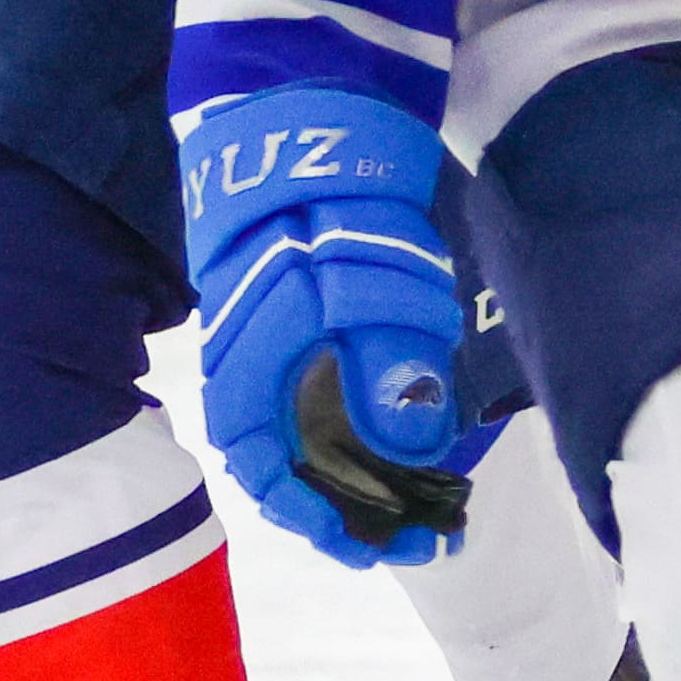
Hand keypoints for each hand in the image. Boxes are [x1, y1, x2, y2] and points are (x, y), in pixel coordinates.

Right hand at [182, 90, 475, 568]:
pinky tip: (414, 445)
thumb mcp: (363, 285)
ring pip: (316, 441)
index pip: (268, 473)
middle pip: (298, 470)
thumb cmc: (322, 209)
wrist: (306, 131)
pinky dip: (368, 435)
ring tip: (430, 505)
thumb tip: (408, 447)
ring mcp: (279, 356)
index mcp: (250, 374)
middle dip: (358, 513)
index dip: (316, 520)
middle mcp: (255, 376)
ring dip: (368, 478)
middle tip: (426, 538)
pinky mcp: (307, 335)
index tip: (368, 548)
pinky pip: (329, 405)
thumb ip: (387, 365)